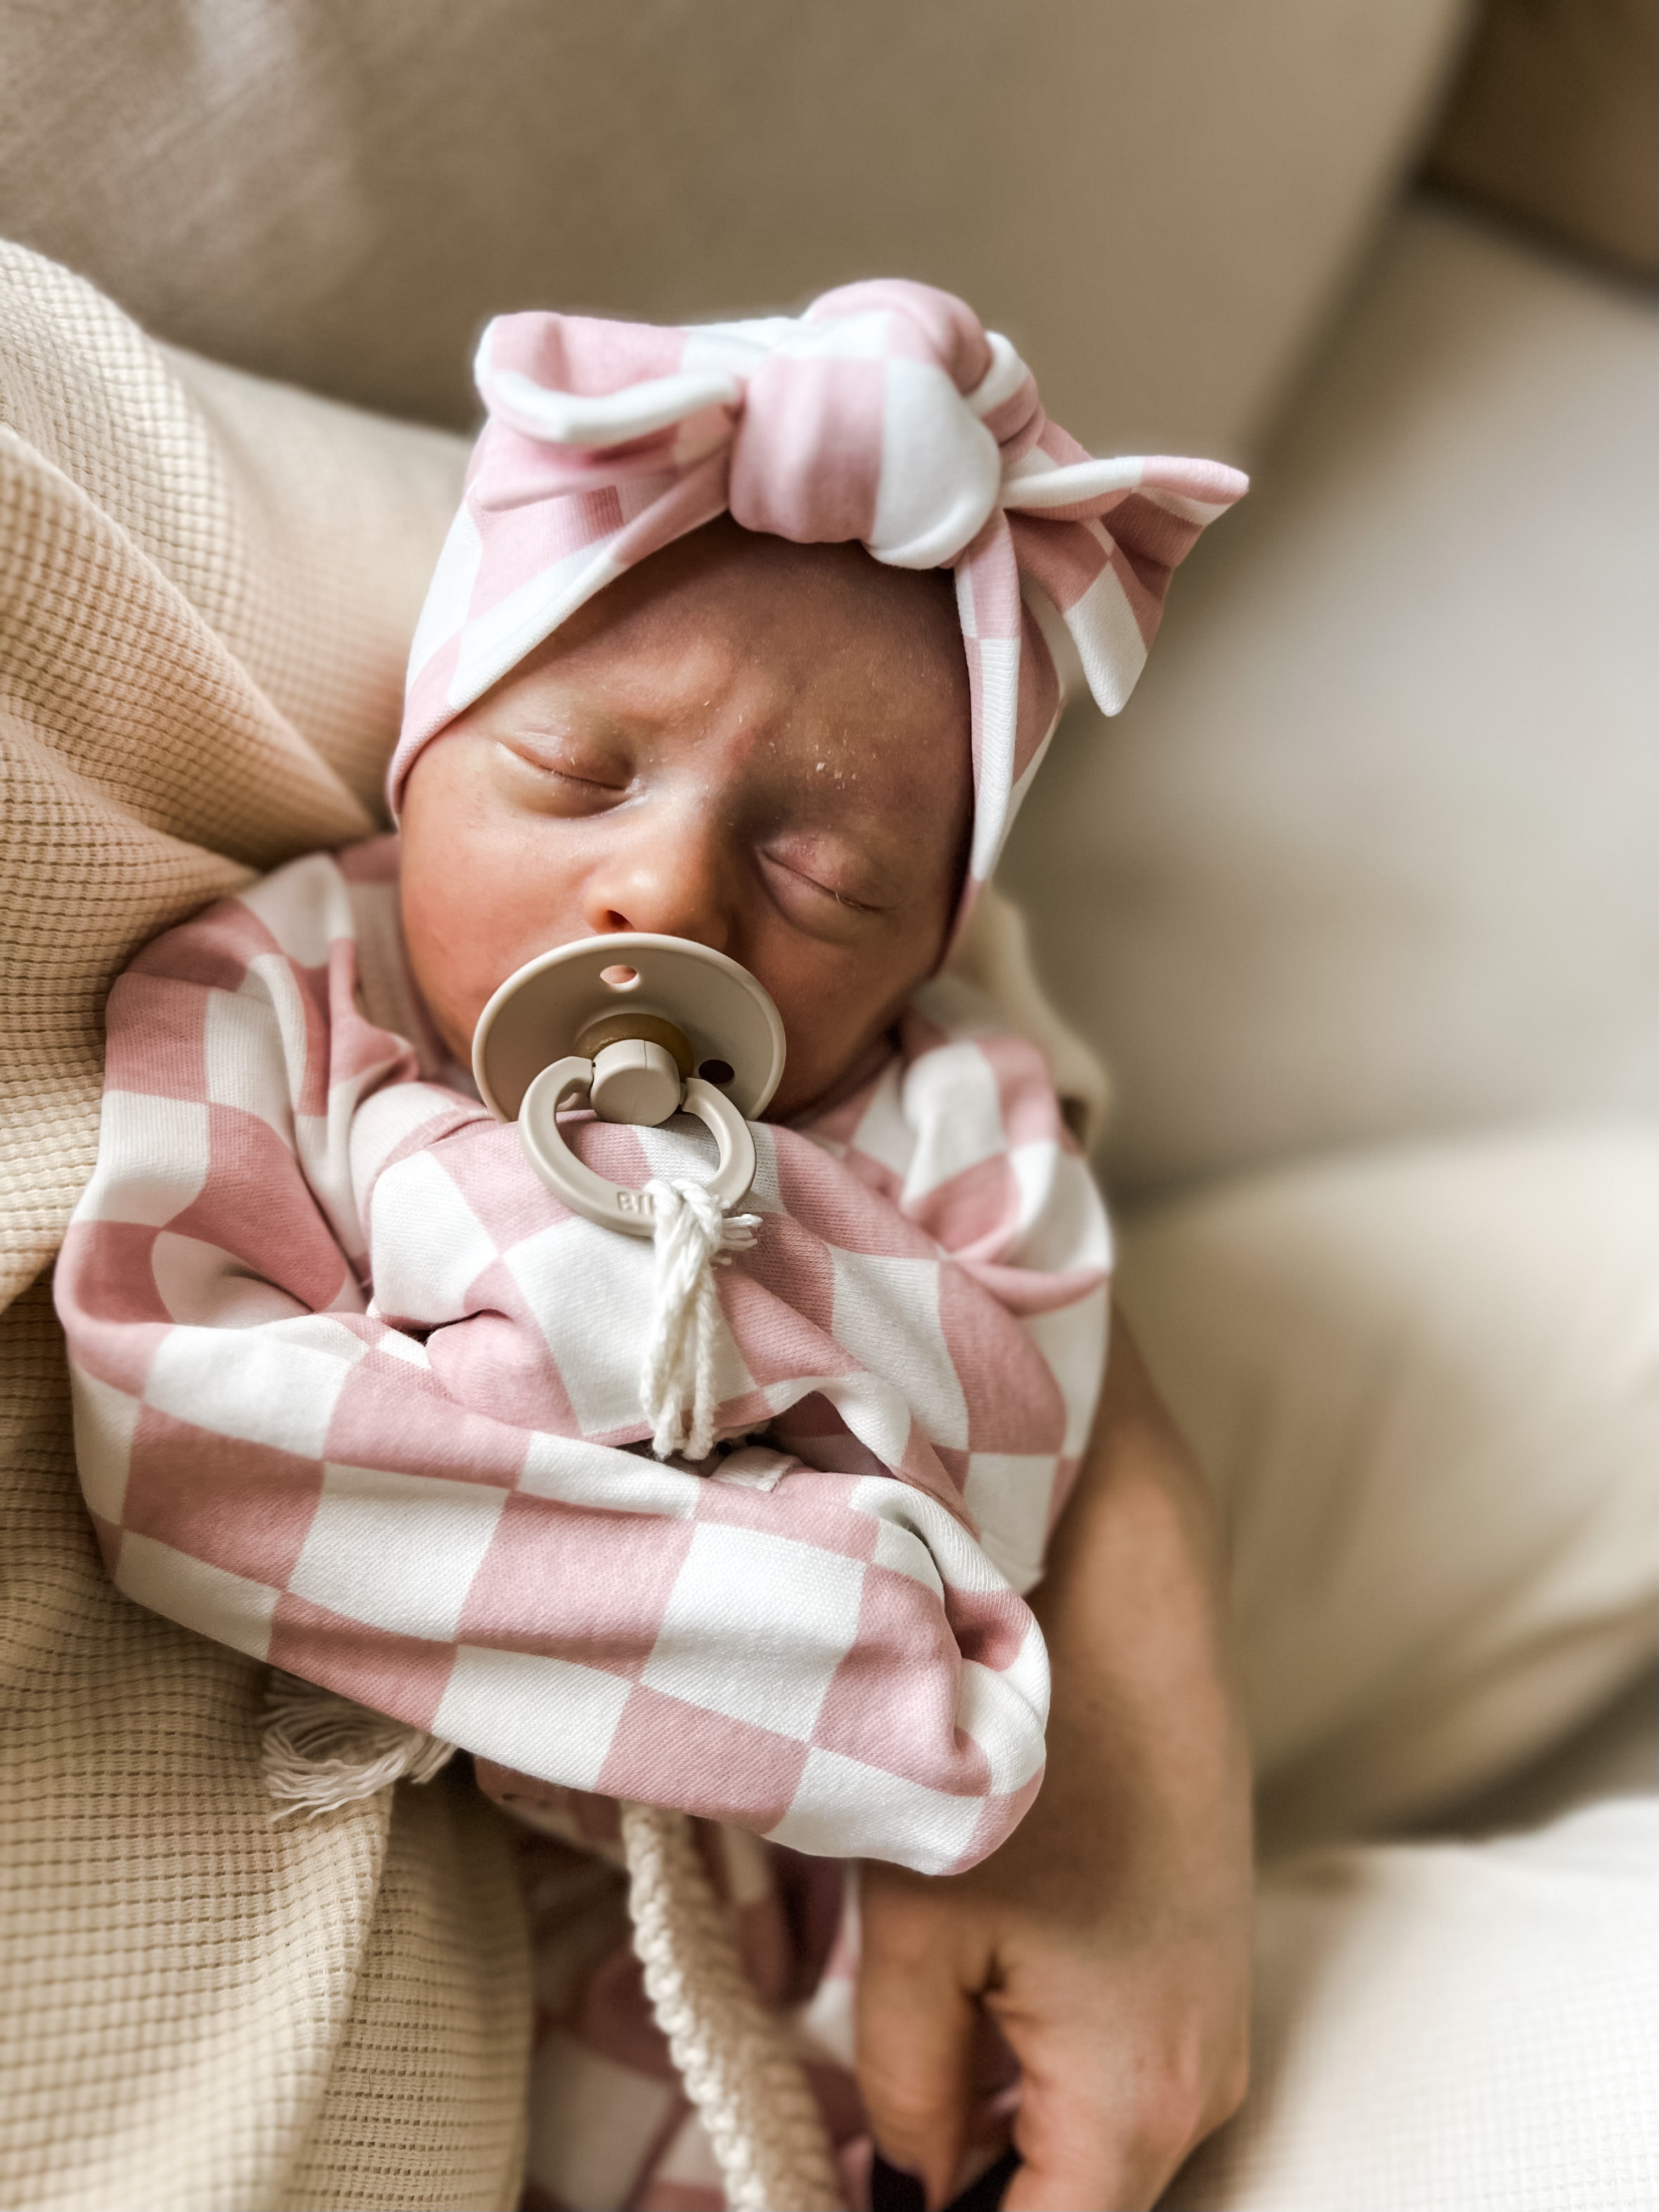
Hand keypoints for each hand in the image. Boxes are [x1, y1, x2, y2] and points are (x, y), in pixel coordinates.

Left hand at [856, 1320, 1252, 2209]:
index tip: (857, 2200)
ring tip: (898, 2101)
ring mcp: (1214, 2025)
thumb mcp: (920, 1944)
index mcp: (1136, 2105)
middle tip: (864, 2161)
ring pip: (1092, 2141)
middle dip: (969, 2191)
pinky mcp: (1201, 1969)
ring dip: (1001, 2136)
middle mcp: (1201, 2085)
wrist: (1129, 1615)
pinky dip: (1038, 2073)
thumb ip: (906, 2097)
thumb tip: (899, 2188)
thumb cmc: (1022, 1765)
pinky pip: (1117, 2071)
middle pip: (1072, 2201)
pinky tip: (970, 2013)